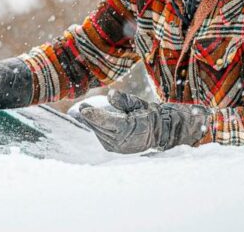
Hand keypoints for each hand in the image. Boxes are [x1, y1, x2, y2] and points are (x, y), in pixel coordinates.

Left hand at [78, 90, 209, 153]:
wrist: (162, 132)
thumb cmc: (150, 115)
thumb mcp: (140, 104)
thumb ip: (125, 100)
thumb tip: (111, 95)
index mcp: (130, 129)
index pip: (107, 122)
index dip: (94, 115)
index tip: (83, 108)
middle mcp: (123, 140)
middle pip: (100, 128)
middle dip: (90, 118)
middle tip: (81, 107)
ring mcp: (120, 147)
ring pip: (100, 134)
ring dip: (92, 124)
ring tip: (85, 113)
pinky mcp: (117, 149)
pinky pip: (103, 139)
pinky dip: (97, 130)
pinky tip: (93, 122)